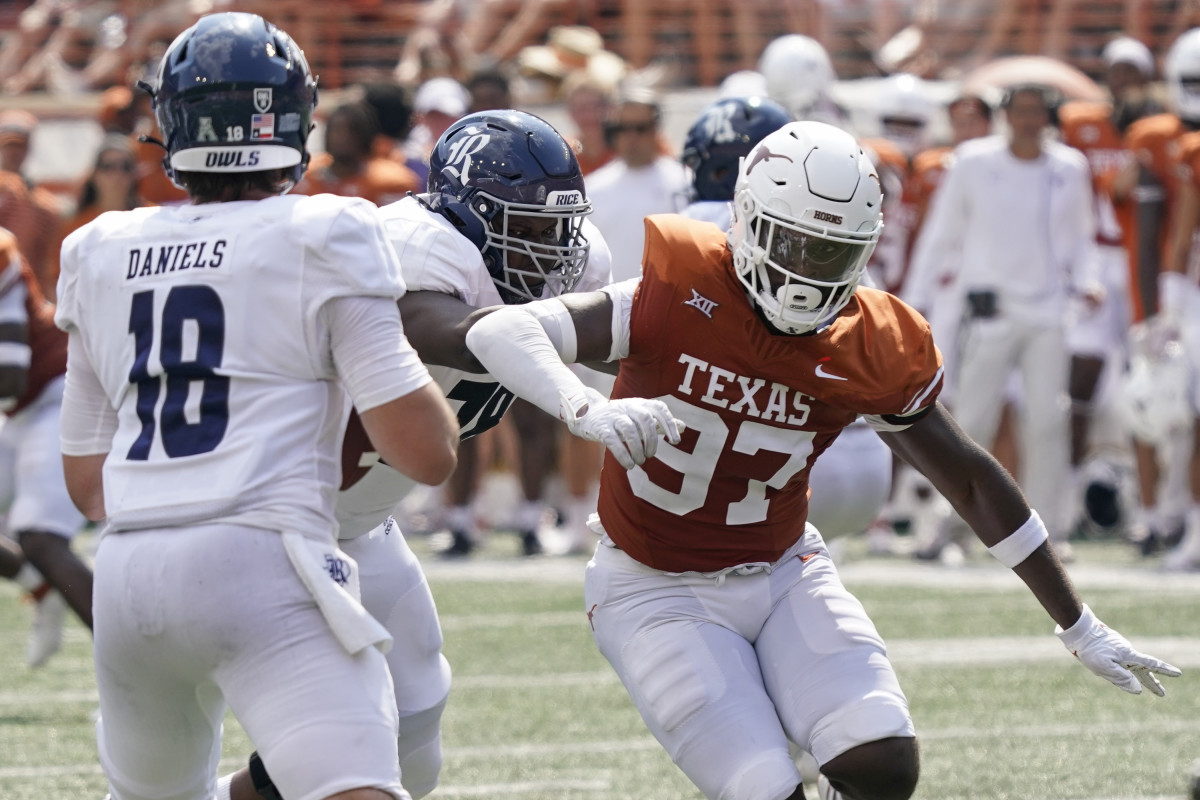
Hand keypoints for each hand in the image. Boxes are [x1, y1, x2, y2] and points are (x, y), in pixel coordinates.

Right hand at [560, 389, 683, 469]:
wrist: (586, 413)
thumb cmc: (619, 418)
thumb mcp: (639, 416)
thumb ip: (660, 422)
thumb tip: (684, 426)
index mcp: (639, 403)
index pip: (658, 408)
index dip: (669, 424)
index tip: (675, 441)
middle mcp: (627, 406)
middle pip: (645, 419)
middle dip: (652, 439)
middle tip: (650, 455)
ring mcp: (613, 416)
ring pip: (629, 429)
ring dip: (637, 448)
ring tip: (640, 461)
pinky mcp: (601, 427)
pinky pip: (613, 441)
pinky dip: (623, 454)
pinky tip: (629, 464)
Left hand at [1055, 605, 1180, 695]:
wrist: (1078, 630)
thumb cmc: (1090, 649)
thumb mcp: (1105, 667)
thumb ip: (1121, 678)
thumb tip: (1138, 690)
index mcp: (1128, 656)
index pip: (1151, 664)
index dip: (1165, 670)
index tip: (1178, 673)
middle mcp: (1126, 653)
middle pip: (1143, 670)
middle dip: (1152, 682)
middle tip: (1162, 694)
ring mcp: (1118, 650)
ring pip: (1131, 668)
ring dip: (1141, 677)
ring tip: (1151, 685)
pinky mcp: (1110, 649)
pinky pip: (1120, 664)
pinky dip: (1125, 671)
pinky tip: (1117, 673)